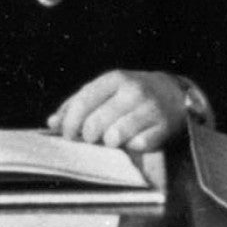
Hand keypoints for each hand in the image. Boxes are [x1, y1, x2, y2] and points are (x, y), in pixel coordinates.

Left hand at [47, 70, 185, 151]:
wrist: (175, 93)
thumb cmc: (132, 94)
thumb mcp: (107, 90)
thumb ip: (78, 104)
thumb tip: (52, 123)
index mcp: (114, 79)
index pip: (83, 101)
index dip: (71, 122)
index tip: (68, 135)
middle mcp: (132, 91)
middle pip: (96, 123)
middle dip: (89, 137)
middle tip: (92, 139)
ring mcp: (150, 108)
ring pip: (115, 136)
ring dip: (110, 142)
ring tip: (113, 138)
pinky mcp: (164, 127)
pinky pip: (138, 146)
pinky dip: (132, 147)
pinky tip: (135, 140)